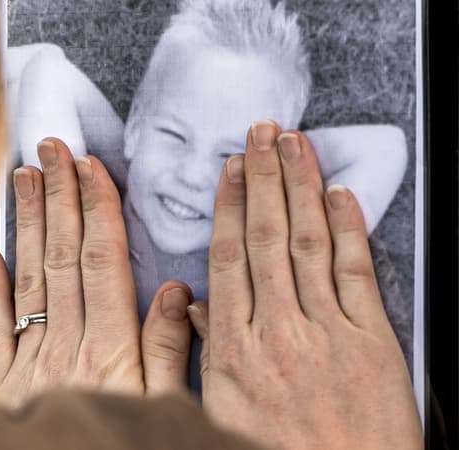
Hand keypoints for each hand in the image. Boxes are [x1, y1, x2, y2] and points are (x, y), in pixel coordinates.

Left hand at [0, 138, 191, 405]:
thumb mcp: (161, 410)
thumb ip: (169, 353)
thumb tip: (175, 291)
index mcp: (110, 350)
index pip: (103, 262)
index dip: (96, 209)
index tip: (90, 167)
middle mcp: (66, 343)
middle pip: (63, 256)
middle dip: (59, 197)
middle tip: (51, 148)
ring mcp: (28, 357)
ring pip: (29, 275)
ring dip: (27, 222)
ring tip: (24, 174)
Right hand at [188, 121, 421, 448]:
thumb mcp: (216, 410)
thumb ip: (200, 353)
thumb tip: (193, 308)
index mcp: (234, 347)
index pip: (229, 256)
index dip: (231, 205)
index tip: (232, 169)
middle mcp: (278, 329)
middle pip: (266, 236)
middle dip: (264, 177)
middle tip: (262, 134)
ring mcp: (327, 331)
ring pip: (307, 243)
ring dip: (300, 188)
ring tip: (295, 146)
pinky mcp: (371, 341)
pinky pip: (357, 274)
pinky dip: (348, 230)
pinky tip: (339, 197)